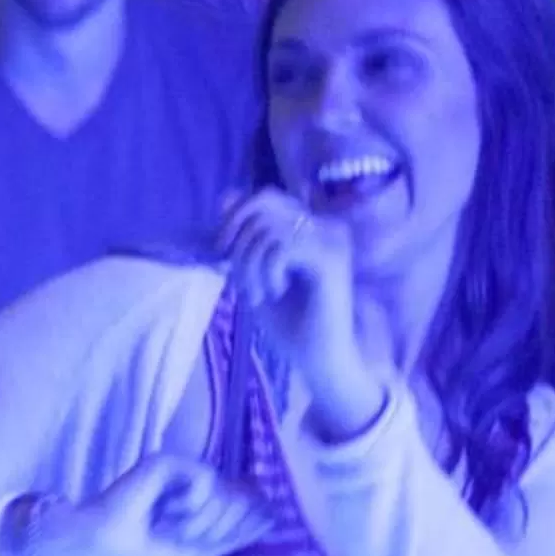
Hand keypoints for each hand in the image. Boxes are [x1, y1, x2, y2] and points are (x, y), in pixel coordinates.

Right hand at [18, 454, 273, 555]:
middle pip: (241, 501)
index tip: (229, 532)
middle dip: (217, 528)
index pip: (248, 500)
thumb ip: (230, 536)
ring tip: (170, 527)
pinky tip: (166, 512)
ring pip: (224, 493)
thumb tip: (273, 517)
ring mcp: (181, 470)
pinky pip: (205, 481)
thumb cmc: (139, 552)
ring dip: (200, 522)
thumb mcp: (195, 552)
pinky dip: (190, 505)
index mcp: (203, 501)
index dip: (252, 518)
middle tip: (181, 535)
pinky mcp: (166, 463)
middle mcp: (195, 480)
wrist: (98, 546)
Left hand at [216, 188, 378, 435]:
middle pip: (264, 203)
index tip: (222, 252)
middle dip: (238, 240)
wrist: (319, 359)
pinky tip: (274, 292)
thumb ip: (243, 237)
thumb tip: (227, 196)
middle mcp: (325, 226)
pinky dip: (266, 271)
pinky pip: (281, 247)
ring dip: (249, 264)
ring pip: (268, 227)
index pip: (265, 197)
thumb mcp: (255, 272)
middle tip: (237, 277)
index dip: (234, 217)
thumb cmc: (291, 323)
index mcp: (311, 226)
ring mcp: (331, 240)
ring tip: (257, 293)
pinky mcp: (331, 259)